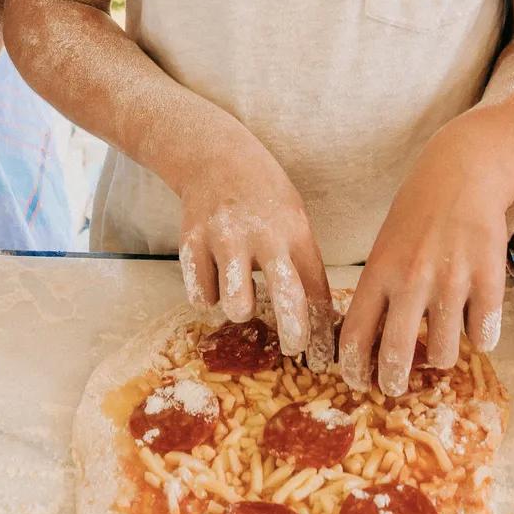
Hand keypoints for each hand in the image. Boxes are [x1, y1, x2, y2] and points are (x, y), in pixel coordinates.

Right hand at [177, 133, 333, 368]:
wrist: (215, 155)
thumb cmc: (264, 196)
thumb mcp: (293, 217)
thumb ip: (302, 261)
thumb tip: (321, 319)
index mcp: (295, 230)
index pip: (316, 288)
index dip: (321, 329)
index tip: (323, 359)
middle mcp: (262, 235)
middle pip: (286, 297)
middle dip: (294, 332)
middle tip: (292, 347)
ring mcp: (224, 239)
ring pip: (236, 305)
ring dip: (240, 308)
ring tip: (241, 291)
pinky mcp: (191, 243)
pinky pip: (201, 296)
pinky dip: (208, 293)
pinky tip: (214, 272)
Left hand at [339, 123, 506, 398]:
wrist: (463, 172)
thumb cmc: (417, 213)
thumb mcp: (385, 247)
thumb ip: (379, 293)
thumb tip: (368, 349)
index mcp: (379, 271)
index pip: (355, 337)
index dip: (354, 370)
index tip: (358, 382)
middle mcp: (412, 279)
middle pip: (396, 358)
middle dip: (393, 382)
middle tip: (396, 385)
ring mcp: (452, 280)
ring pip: (445, 355)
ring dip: (442, 357)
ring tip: (442, 341)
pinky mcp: (489, 279)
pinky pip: (483, 336)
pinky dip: (480, 336)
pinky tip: (475, 319)